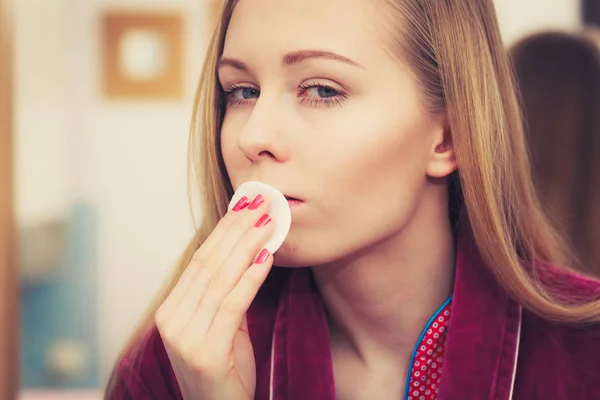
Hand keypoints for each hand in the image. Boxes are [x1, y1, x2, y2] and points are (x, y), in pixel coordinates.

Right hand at [155, 194, 274, 399]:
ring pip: (220, 279)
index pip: (201, 260)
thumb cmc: (226, 371)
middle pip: (209, 263)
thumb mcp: (222, 326)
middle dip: (237, 229)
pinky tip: (266, 258)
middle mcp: (172, 320)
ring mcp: (185, 337)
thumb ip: (225, 294)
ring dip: (247, 245)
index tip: (245, 205)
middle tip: (261, 202)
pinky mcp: (205, 352)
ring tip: (268, 222)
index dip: (224, 230)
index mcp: (171, 311)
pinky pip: (232, 305)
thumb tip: (246, 251)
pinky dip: (250, 278)